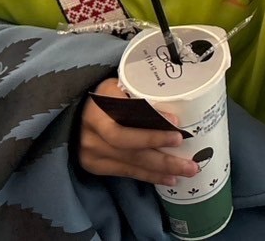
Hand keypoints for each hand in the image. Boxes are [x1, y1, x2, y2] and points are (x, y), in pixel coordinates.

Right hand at [77, 78, 197, 185]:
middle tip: (190, 162)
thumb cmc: (105, 95)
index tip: (176, 124)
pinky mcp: (94, 165)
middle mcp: (93, 130)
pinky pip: (125, 172)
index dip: (150, 125)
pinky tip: (168, 178)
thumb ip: (136, 95)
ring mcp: (92, 151)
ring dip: (161, 169)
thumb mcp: (117, 86)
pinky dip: (148, 176)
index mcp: (100, 103)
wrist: (74, 114)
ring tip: (186, 171)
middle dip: (163, 156)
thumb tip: (174, 105)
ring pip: (131, 163)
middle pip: (131, 146)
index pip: (126, 117)